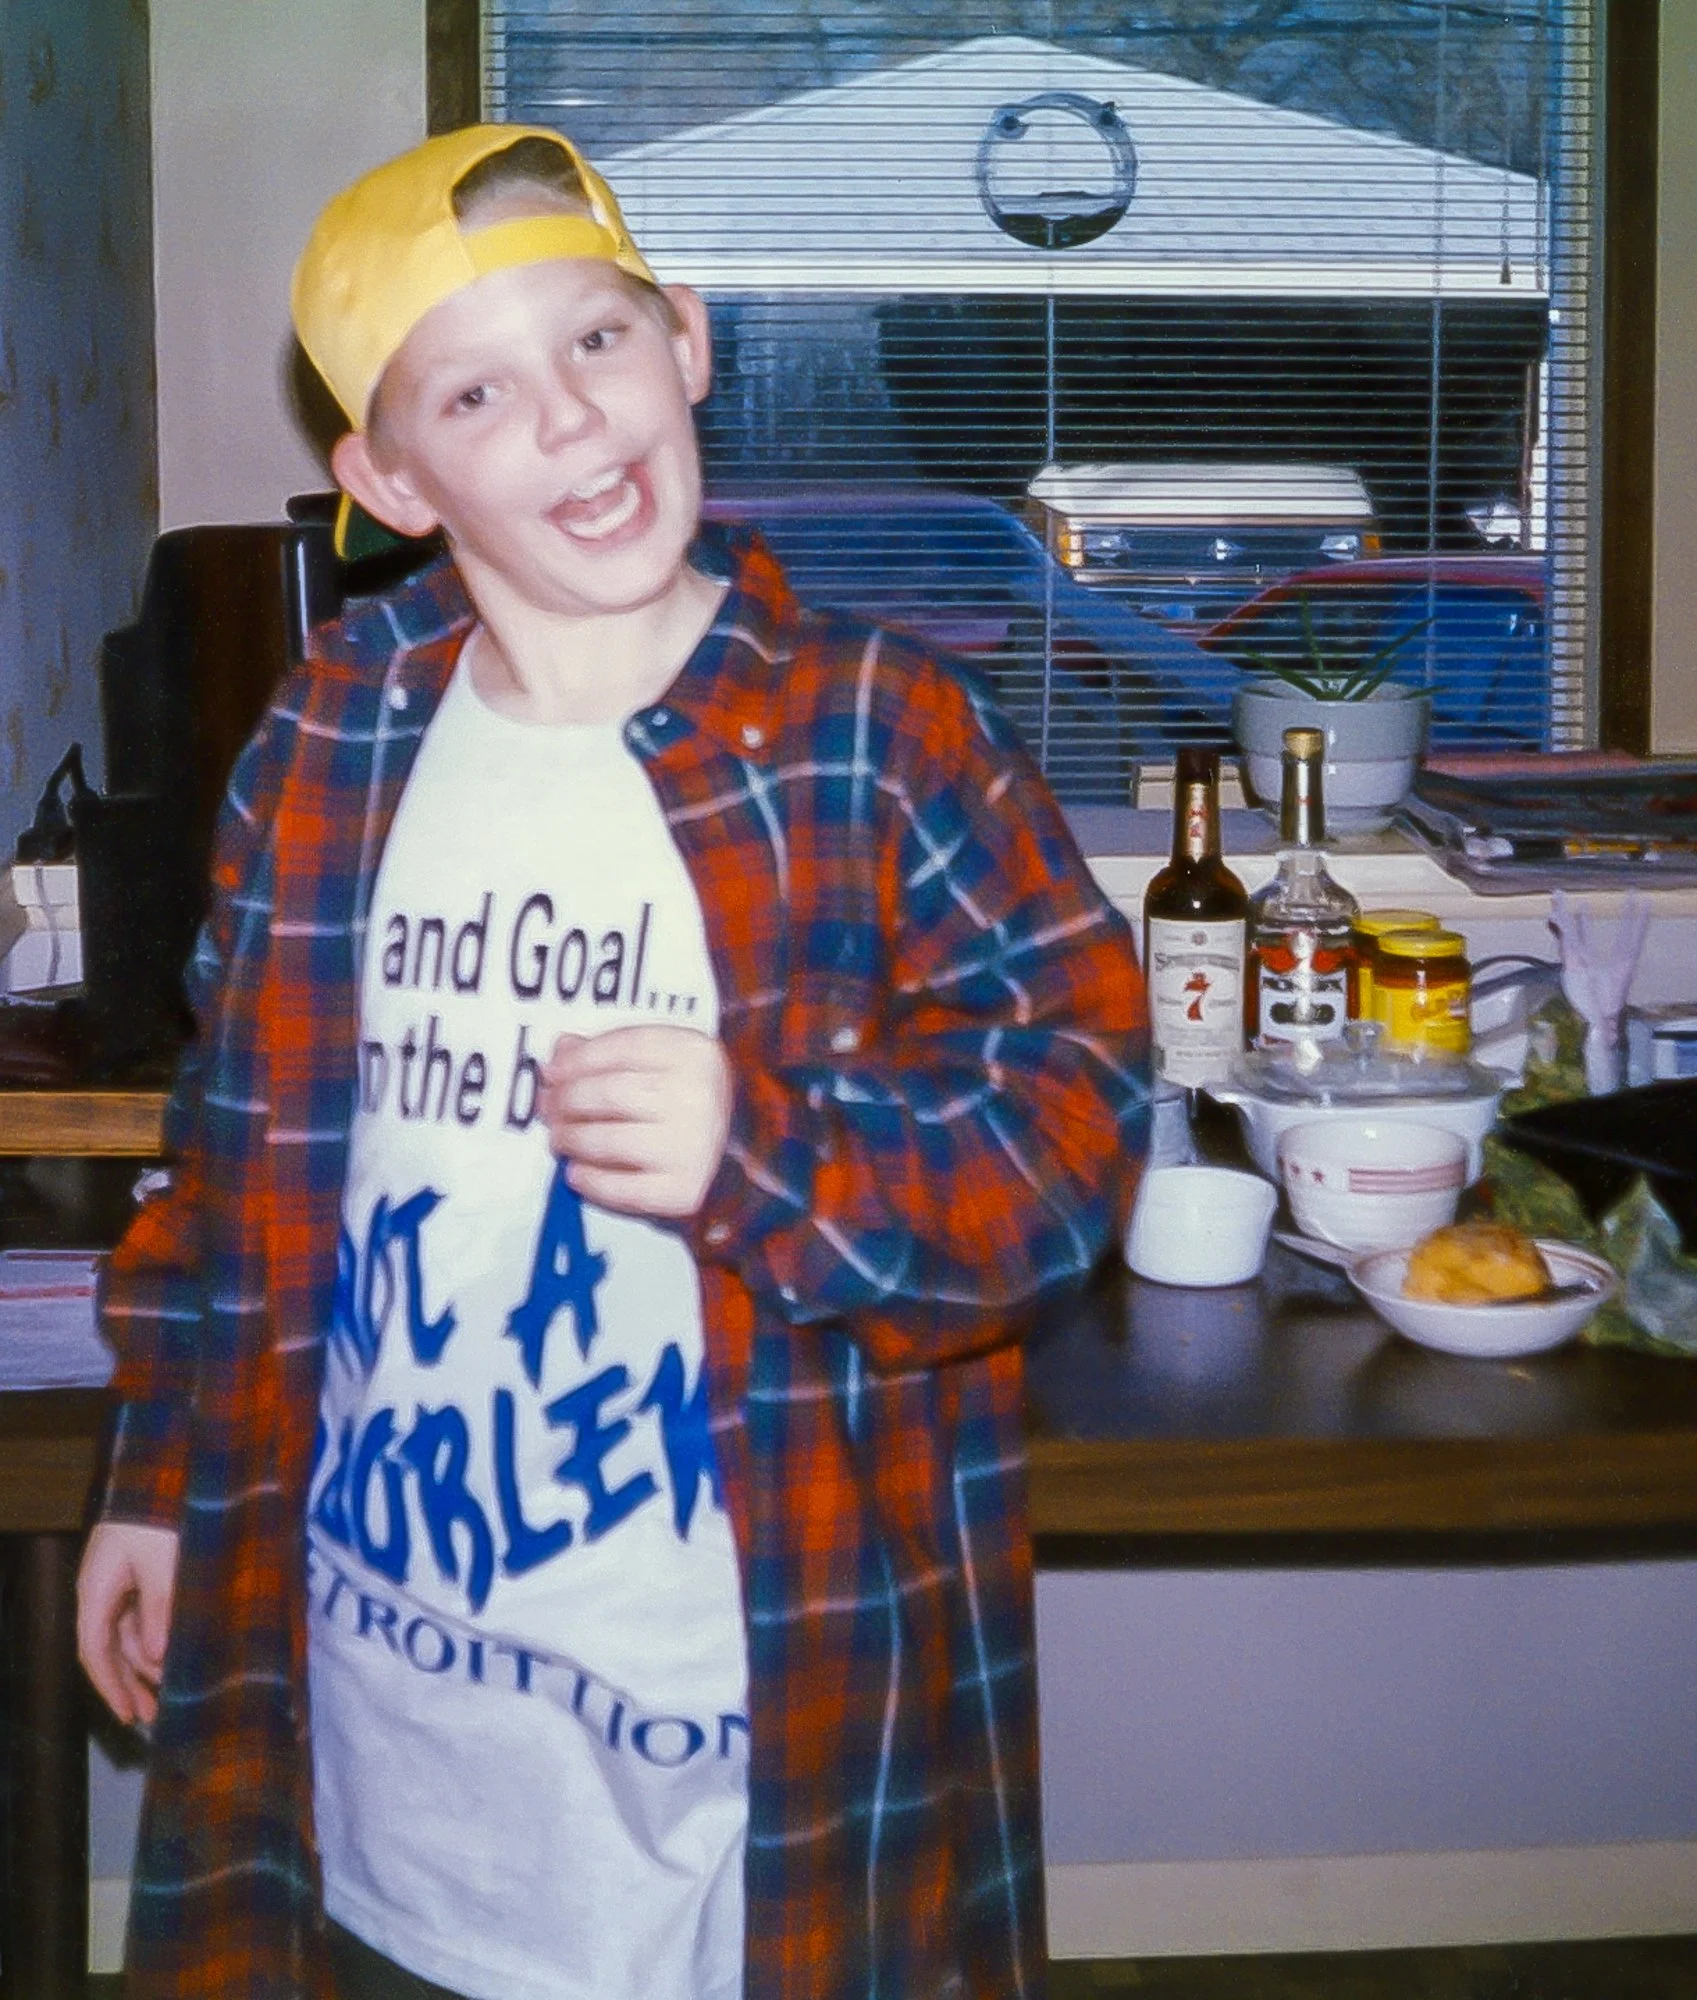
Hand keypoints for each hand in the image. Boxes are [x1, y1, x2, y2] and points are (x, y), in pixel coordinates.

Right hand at [77, 1521, 179, 1726]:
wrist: (159, 1475)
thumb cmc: (155, 1516)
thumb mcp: (160, 1561)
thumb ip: (159, 1606)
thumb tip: (156, 1655)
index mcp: (96, 1590)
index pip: (94, 1650)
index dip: (109, 1685)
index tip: (126, 1715)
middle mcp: (100, 1593)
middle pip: (108, 1650)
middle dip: (126, 1685)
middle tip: (149, 1717)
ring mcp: (117, 1585)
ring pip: (124, 1638)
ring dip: (141, 1667)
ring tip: (161, 1698)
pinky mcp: (135, 1577)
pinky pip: (138, 1619)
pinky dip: (151, 1641)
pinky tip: (166, 1659)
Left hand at [540, 1025, 731, 1219]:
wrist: (741, 1152)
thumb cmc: (690, 1101)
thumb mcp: (663, 1061)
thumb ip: (613, 1051)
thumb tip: (561, 1051)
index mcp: (694, 1054)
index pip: (622, 1047)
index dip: (577, 1060)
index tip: (551, 1072)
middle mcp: (697, 1096)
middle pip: (609, 1093)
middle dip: (566, 1101)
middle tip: (549, 1108)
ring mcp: (692, 1146)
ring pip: (608, 1140)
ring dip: (570, 1139)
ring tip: (559, 1138)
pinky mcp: (683, 1189)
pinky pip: (621, 1188)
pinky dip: (589, 1181)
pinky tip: (576, 1172)